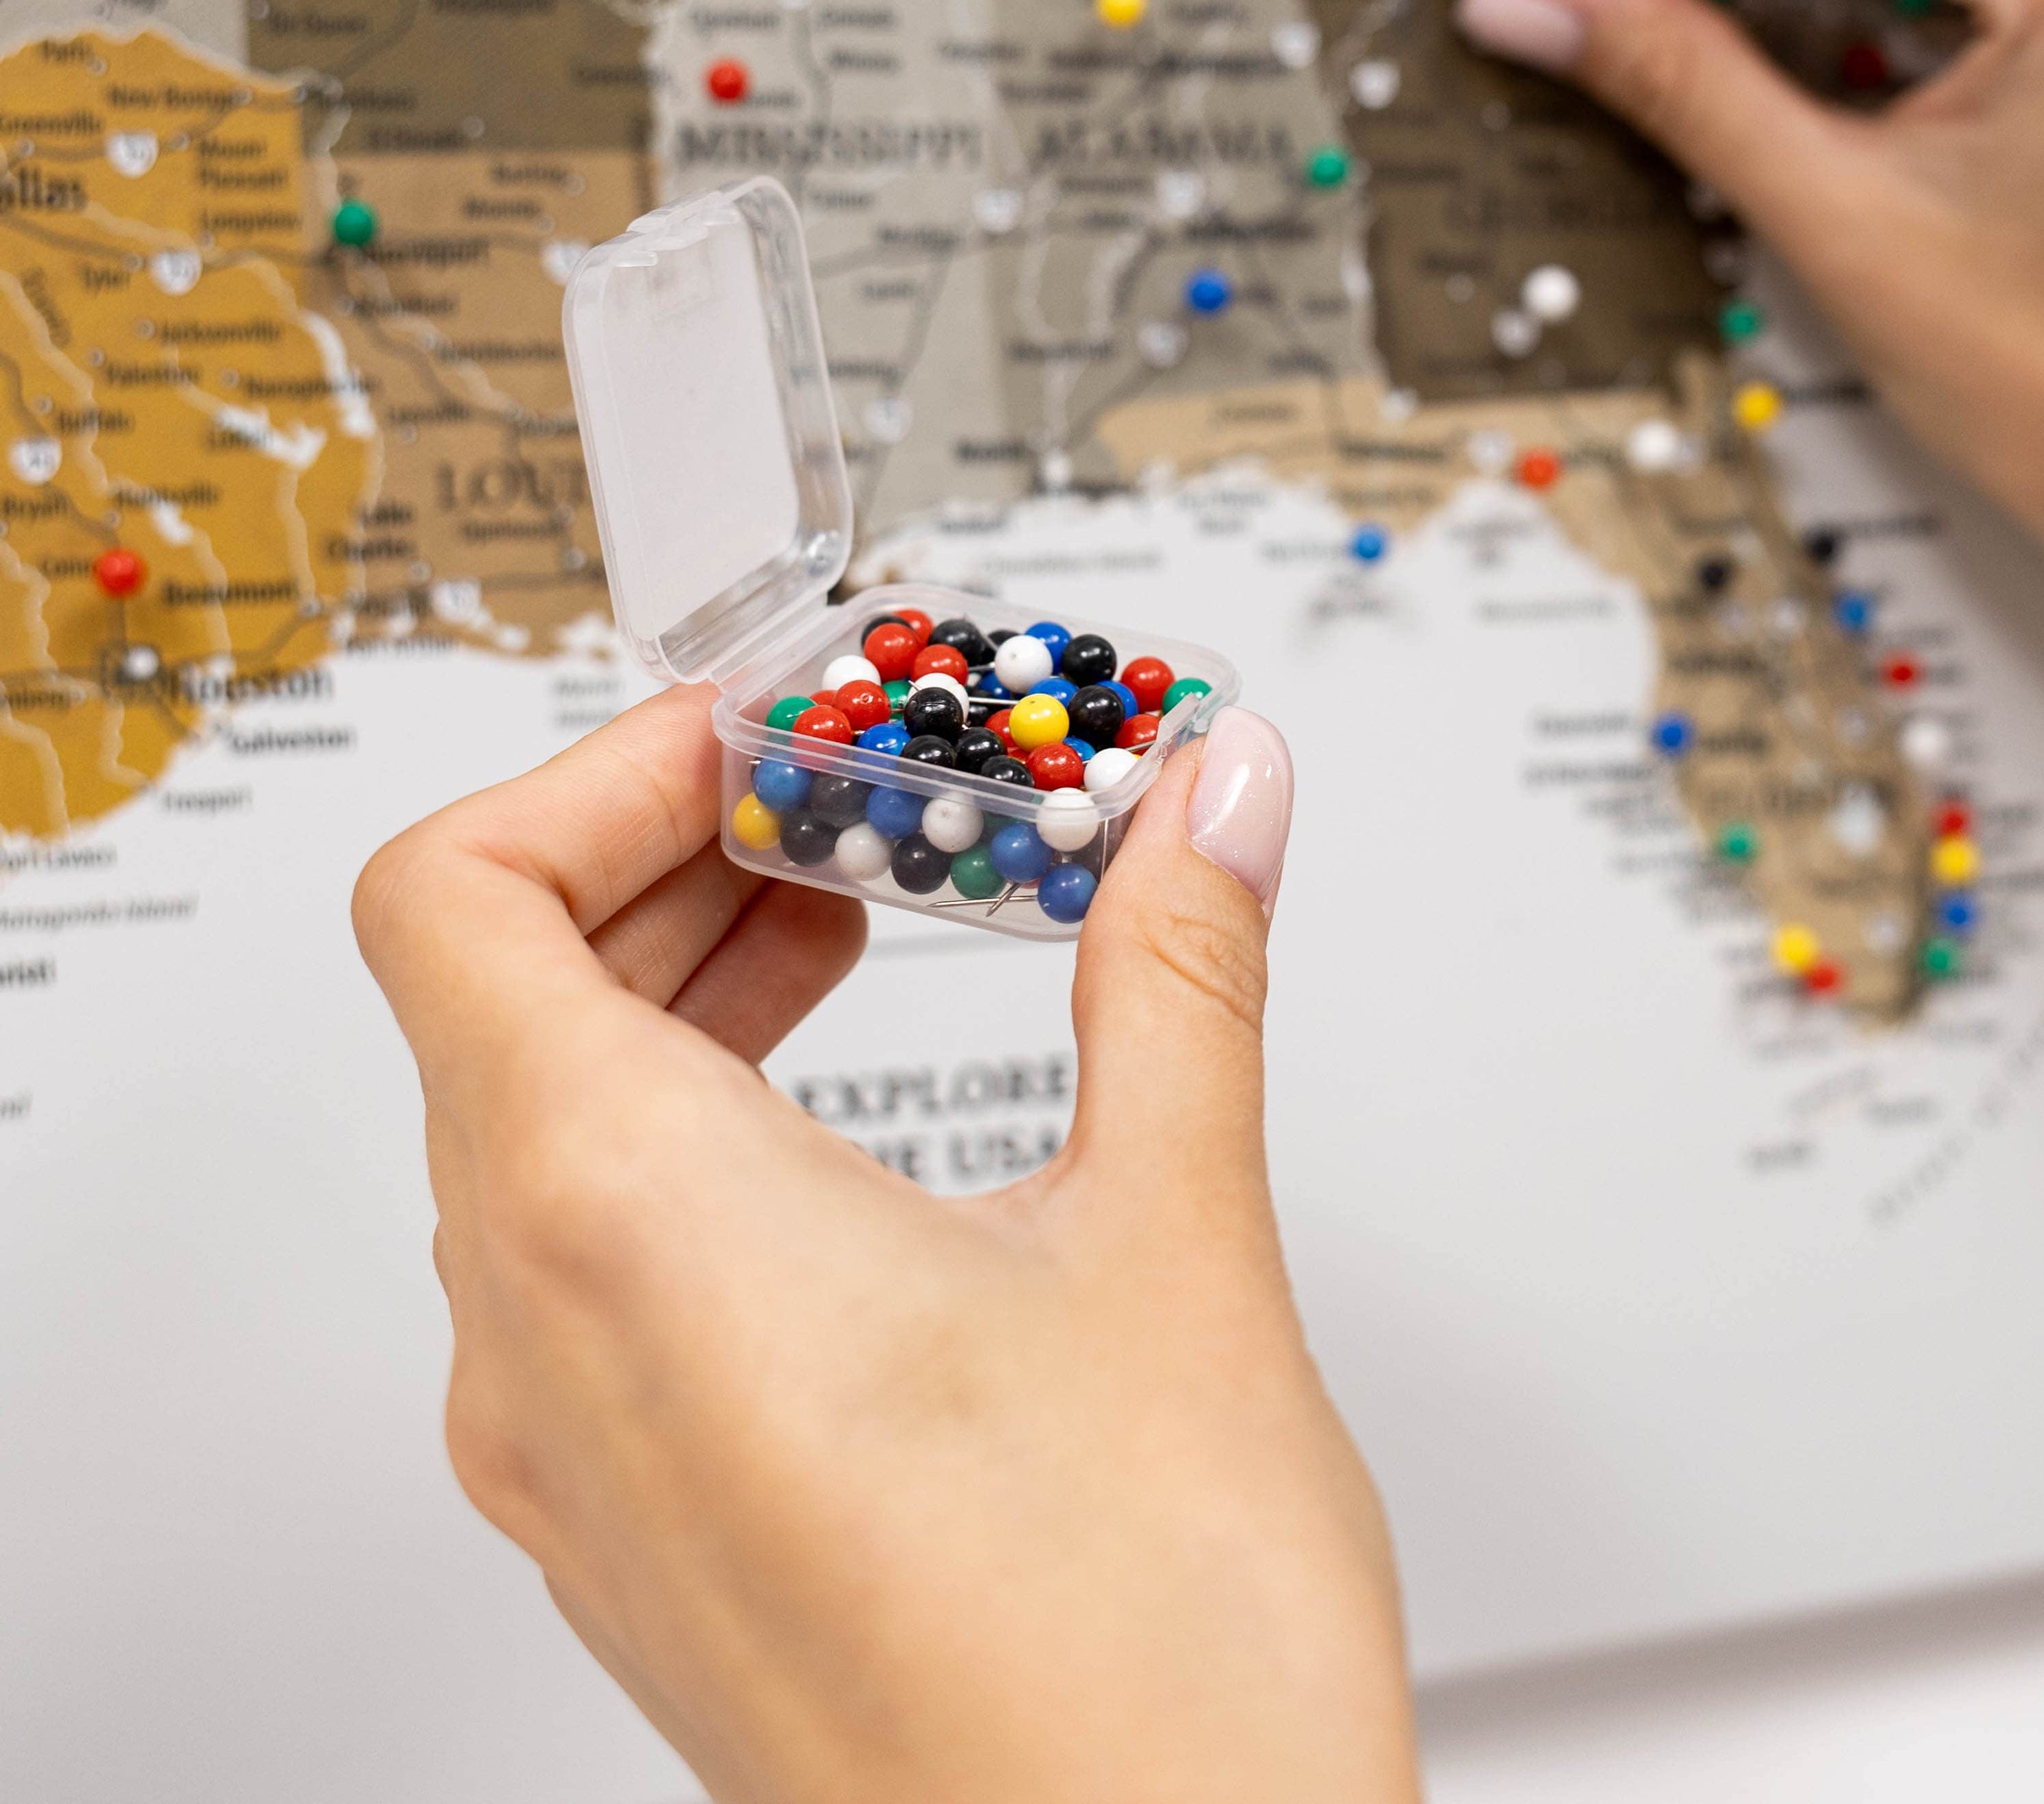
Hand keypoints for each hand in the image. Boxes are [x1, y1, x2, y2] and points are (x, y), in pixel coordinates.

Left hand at [354, 690, 1417, 1803]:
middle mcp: (546, 1346)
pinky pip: (586, 1256)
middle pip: (501, 988)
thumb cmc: (1140, 1677)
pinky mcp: (638, 1521)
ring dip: (683, 986)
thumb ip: (1177, 971)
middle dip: (681, 850)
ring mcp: (573, 1452)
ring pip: (538, 1126)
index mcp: (630, 1226)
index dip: (609, 768)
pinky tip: (854, 1131)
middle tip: (857, 801)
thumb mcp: (1178, 1245)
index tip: (777, 737)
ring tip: (866, 929)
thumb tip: (1212, 801)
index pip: (460, 892)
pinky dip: (692, 1125)